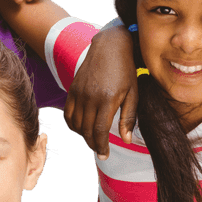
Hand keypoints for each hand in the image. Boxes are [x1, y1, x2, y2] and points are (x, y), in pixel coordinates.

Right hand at [64, 24, 136, 158]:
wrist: (110, 46)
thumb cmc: (126, 70)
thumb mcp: (133, 93)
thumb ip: (129, 117)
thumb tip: (126, 140)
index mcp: (107, 99)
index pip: (99, 131)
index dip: (101, 146)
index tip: (105, 155)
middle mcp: (90, 97)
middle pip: (86, 130)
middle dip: (93, 144)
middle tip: (100, 151)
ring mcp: (78, 93)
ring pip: (75, 124)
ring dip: (82, 136)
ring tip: (93, 140)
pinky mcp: (72, 89)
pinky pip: (67, 113)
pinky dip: (72, 125)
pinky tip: (81, 128)